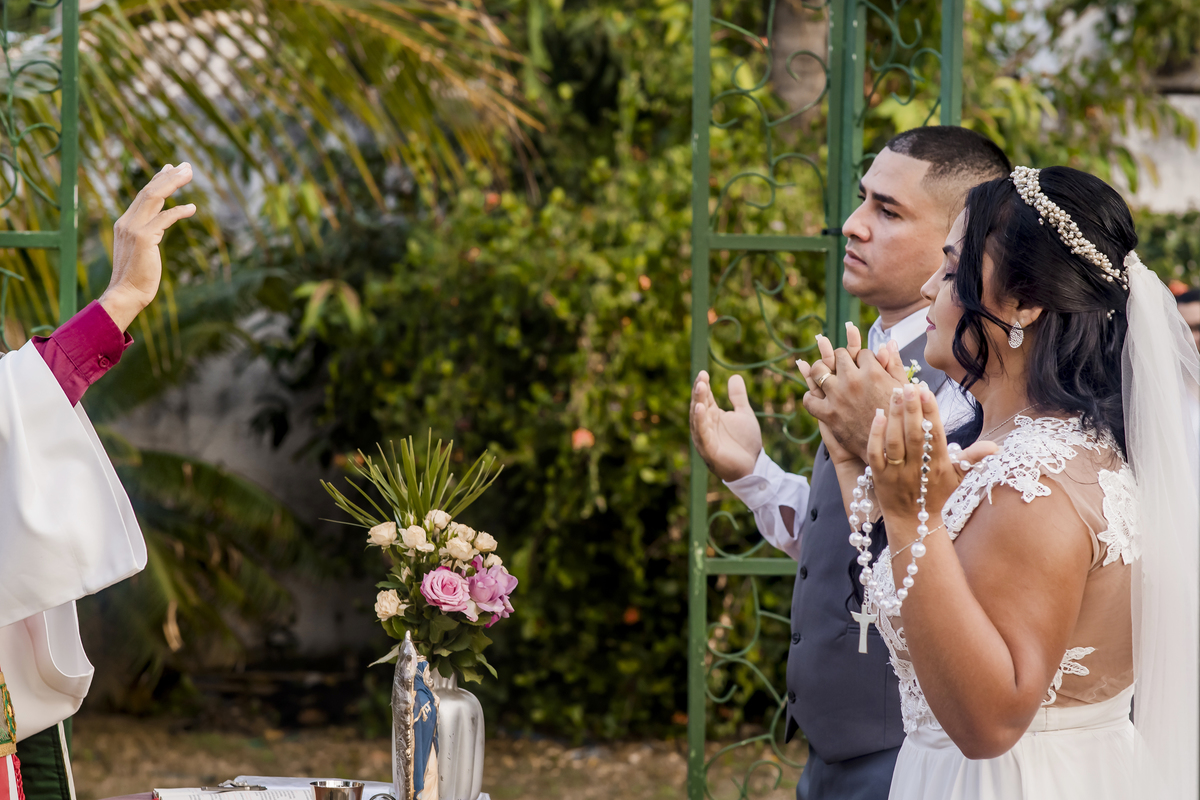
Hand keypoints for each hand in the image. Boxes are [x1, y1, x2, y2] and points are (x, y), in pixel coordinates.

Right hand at [100, 163, 196, 331]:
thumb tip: (159, 226)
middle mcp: (127, 222)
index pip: (143, 195)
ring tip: (189, 173)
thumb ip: (149, 235)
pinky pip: (164, 218)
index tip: (170, 168)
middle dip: (169, 176)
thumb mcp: (142, 250)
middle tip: (186, 166)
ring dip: (173, 183)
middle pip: (149, 191)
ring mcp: (134, 229)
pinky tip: (192, 208)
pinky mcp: (143, 238)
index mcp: (125, 223)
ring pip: (154, 197)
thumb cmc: (137, 277)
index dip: (158, 180)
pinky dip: (179, 211)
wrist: (126, 294)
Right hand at [690, 370, 762, 481]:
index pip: (704, 397)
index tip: (704, 372)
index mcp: (712, 416)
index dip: (703, 385)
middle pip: (699, 405)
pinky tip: (700, 408)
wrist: (753, 466)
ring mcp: (705, 437)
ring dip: (698, 402)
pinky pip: (702, 433)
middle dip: (699, 391)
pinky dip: (700, 421)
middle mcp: (705, 425)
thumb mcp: (744, 414)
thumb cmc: (745, 442)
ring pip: (697, 418)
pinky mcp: (709, 449)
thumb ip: (738, 397)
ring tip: (700, 387)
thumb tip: (734, 376)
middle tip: (702, 377)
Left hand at [798, 324, 908, 460]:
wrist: (891, 450)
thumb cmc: (902, 419)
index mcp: (873, 372)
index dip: (863, 358)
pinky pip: (809, 399)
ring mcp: (838, 397)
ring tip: (825, 374)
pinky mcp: (828, 414)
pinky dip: (810, 397)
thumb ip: (893, 364)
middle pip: (839, 356)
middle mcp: (853, 381)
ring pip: (819, 371)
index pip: (862, 353)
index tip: (863, 365)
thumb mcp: (902, 389)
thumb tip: (888, 343)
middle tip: (843, 366)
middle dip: (842, 358)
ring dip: (821, 370)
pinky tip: (816, 397)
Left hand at [866, 384, 997, 539]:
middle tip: (909, 385)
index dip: (931, 413)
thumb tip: (996, 448)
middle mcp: (918, 468)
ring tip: (896, 393)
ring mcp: (897, 472)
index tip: (926, 390)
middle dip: (912, 409)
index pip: (935, 435)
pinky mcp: (879, 476)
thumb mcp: (958, 478)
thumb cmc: (937, 493)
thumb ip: (973, 459)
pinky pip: (876, 453)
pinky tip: (878, 415)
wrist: (913, 520)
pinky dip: (876, 435)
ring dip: (895, 416)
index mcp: (939, 466)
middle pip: (915, 435)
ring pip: (895, 441)